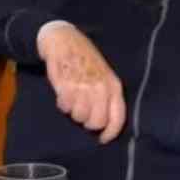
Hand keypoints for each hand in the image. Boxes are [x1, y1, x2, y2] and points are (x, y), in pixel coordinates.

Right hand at [38, 24, 125, 143]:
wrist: (64, 40)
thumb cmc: (86, 58)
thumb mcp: (104, 75)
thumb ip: (107, 96)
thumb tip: (105, 121)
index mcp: (113, 86)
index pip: (117, 118)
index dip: (110, 133)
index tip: (102, 139)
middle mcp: (100, 88)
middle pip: (95, 122)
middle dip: (87, 122)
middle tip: (81, 112)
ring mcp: (83, 88)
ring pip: (78, 116)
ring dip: (73, 112)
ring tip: (71, 99)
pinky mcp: (66, 86)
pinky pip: (64, 107)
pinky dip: (62, 104)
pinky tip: (63, 94)